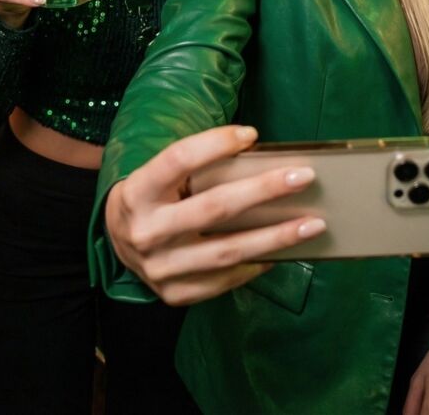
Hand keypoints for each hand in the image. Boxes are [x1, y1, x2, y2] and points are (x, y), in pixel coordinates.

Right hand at [104, 125, 325, 305]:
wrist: (117, 241)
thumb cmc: (151, 197)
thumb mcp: (159, 176)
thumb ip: (196, 169)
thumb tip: (259, 159)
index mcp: (138, 191)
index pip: (178, 159)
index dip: (215, 143)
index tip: (252, 134)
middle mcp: (145, 231)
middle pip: (213, 208)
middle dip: (263, 190)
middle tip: (303, 177)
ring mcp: (159, 268)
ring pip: (227, 250)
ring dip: (275, 237)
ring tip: (312, 225)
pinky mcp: (173, 294)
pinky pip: (223, 280)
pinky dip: (255, 265)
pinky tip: (280, 252)